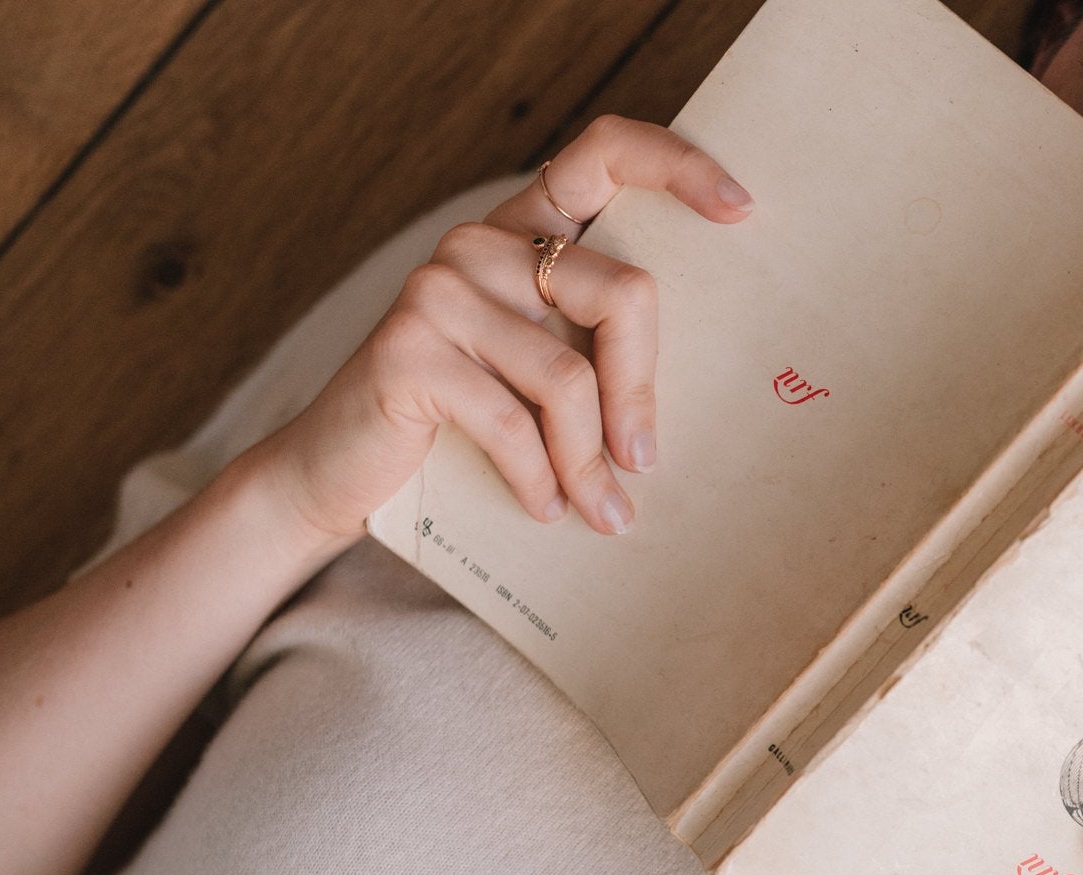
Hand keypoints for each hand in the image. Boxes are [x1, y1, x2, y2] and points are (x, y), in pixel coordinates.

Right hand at [251, 114, 756, 549]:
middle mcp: (479, 243)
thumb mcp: (540, 375)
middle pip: (623, 294)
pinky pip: (510, 421)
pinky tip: (546, 510)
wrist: (341, 471)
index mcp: (524, 231)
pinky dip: (539, 478)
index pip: (604, 153)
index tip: (741, 207)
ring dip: (591, 462)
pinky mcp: (406, 350)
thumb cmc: (463, 424)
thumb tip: (705, 393)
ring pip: (569, 378)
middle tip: (644, 464)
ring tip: (604, 512)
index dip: (675, 164)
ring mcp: (437, 289)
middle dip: (642, 393)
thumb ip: (596, 348)